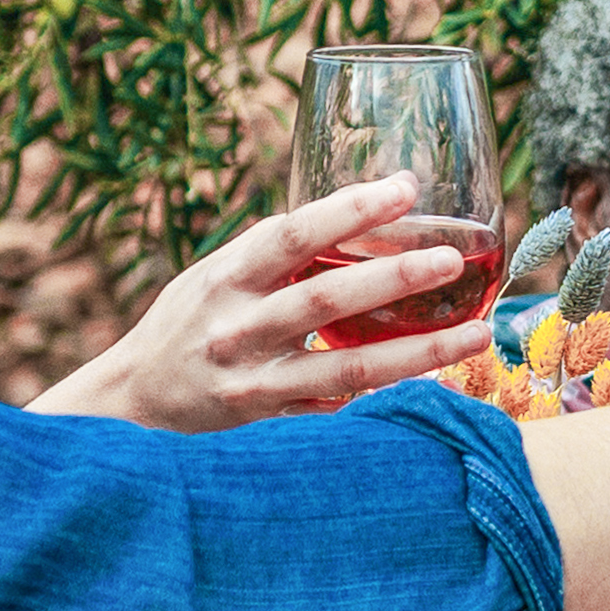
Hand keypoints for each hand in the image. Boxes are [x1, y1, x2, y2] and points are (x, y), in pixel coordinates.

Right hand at [40, 179, 485, 433]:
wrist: (132, 403)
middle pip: (326, 300)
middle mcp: (238, 330)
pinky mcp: (270, 423)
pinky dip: (388, 393)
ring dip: (419, 350)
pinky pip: (339, 408)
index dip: (351, 208)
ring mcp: (255, 382)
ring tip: (477, 332)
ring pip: (348, 368)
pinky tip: (440, 379)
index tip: (405, 187)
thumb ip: (273, 254)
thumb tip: (352, 212)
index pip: (293, 234)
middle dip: (395, 277)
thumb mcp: (214, 276)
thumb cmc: (186, 325)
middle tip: (452, 258)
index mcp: (226, 278)